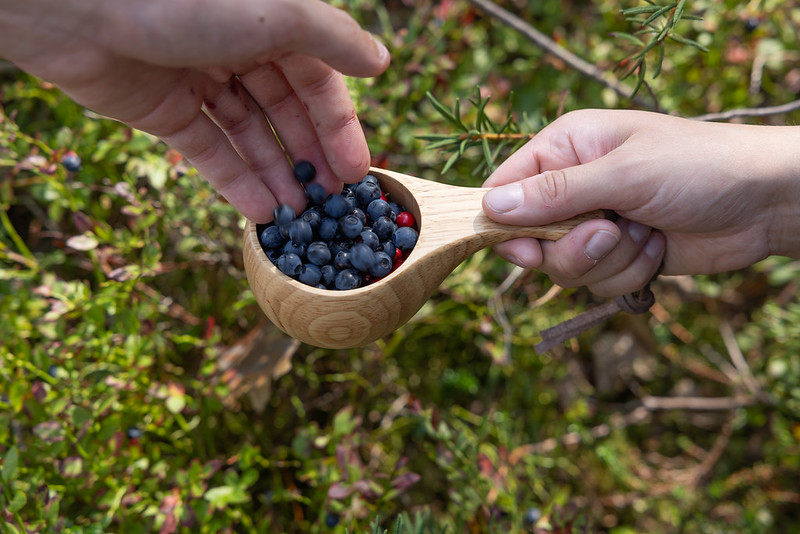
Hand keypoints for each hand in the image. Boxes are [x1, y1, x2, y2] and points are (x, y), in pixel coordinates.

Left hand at [0, 0, 389, 221]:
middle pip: (286, 115)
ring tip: (300, 219)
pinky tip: (260, 213)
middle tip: (331, 207)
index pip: (320, 84)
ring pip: (250, 138)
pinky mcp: (166, 111)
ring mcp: (201, 82)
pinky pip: (210, 151)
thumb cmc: (185, 2)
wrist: (77, 10)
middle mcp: (240, 51)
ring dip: (276, 178)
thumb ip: (333, 42)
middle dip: (309, 161)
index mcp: (272, 24)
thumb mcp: (278, 15)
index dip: (340, 130)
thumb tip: (381, 62)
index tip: (357, 175)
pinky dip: (235, 182)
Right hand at [481, 109, 799, 295]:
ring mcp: (596, 224)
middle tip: (608, 233)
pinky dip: (629, 274)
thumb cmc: (699, 166)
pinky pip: (597, 282)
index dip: (506, 223)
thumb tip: (490, 208)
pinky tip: (658, 247)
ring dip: (609, 261)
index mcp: (566, 148)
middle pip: (530, 239)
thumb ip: (555, 194)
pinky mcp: (619, 255)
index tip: (526, 247)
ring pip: (564, 267)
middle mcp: (573, 186)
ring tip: (646, 233)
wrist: (766, 202)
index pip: (506, 189)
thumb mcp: (623, 174)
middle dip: (571, 248)